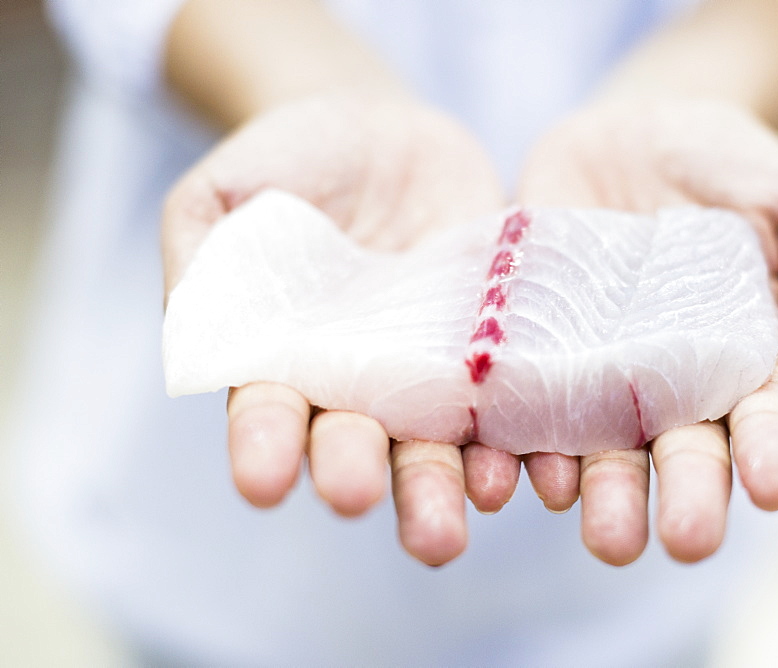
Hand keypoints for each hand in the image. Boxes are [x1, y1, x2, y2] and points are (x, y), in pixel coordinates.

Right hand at [163, 94, 512, 564]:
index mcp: (281, 358)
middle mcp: (357, 380)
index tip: (261, 482)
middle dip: (356, 474)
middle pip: (358, 443)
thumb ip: (203, 258)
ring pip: (436, 441)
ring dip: (440, 486)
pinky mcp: (492, 342)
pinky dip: (518, 437)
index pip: (268, 411)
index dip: (263, 445)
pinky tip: (524, 469)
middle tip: (357, 502)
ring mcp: (429, 366)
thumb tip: (193, 337)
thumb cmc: (285, 160)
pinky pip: (507, 395)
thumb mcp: (221, 193)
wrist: (379, 129)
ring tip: (447, 529)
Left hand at [516, 98, 777, 564]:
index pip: (760, 412)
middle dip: (685, 494)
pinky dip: (519, 441)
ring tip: (608, 537)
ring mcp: (597, 365)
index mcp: (740, 353)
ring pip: (599, 443)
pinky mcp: (534, 344)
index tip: (773, 488)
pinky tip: (518, 475)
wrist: (632, 131)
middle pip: (678, 446)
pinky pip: (524, 399)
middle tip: (687, 542)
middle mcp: (667, 377)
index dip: (770, 448)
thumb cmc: (728, 164)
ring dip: (602, 492)